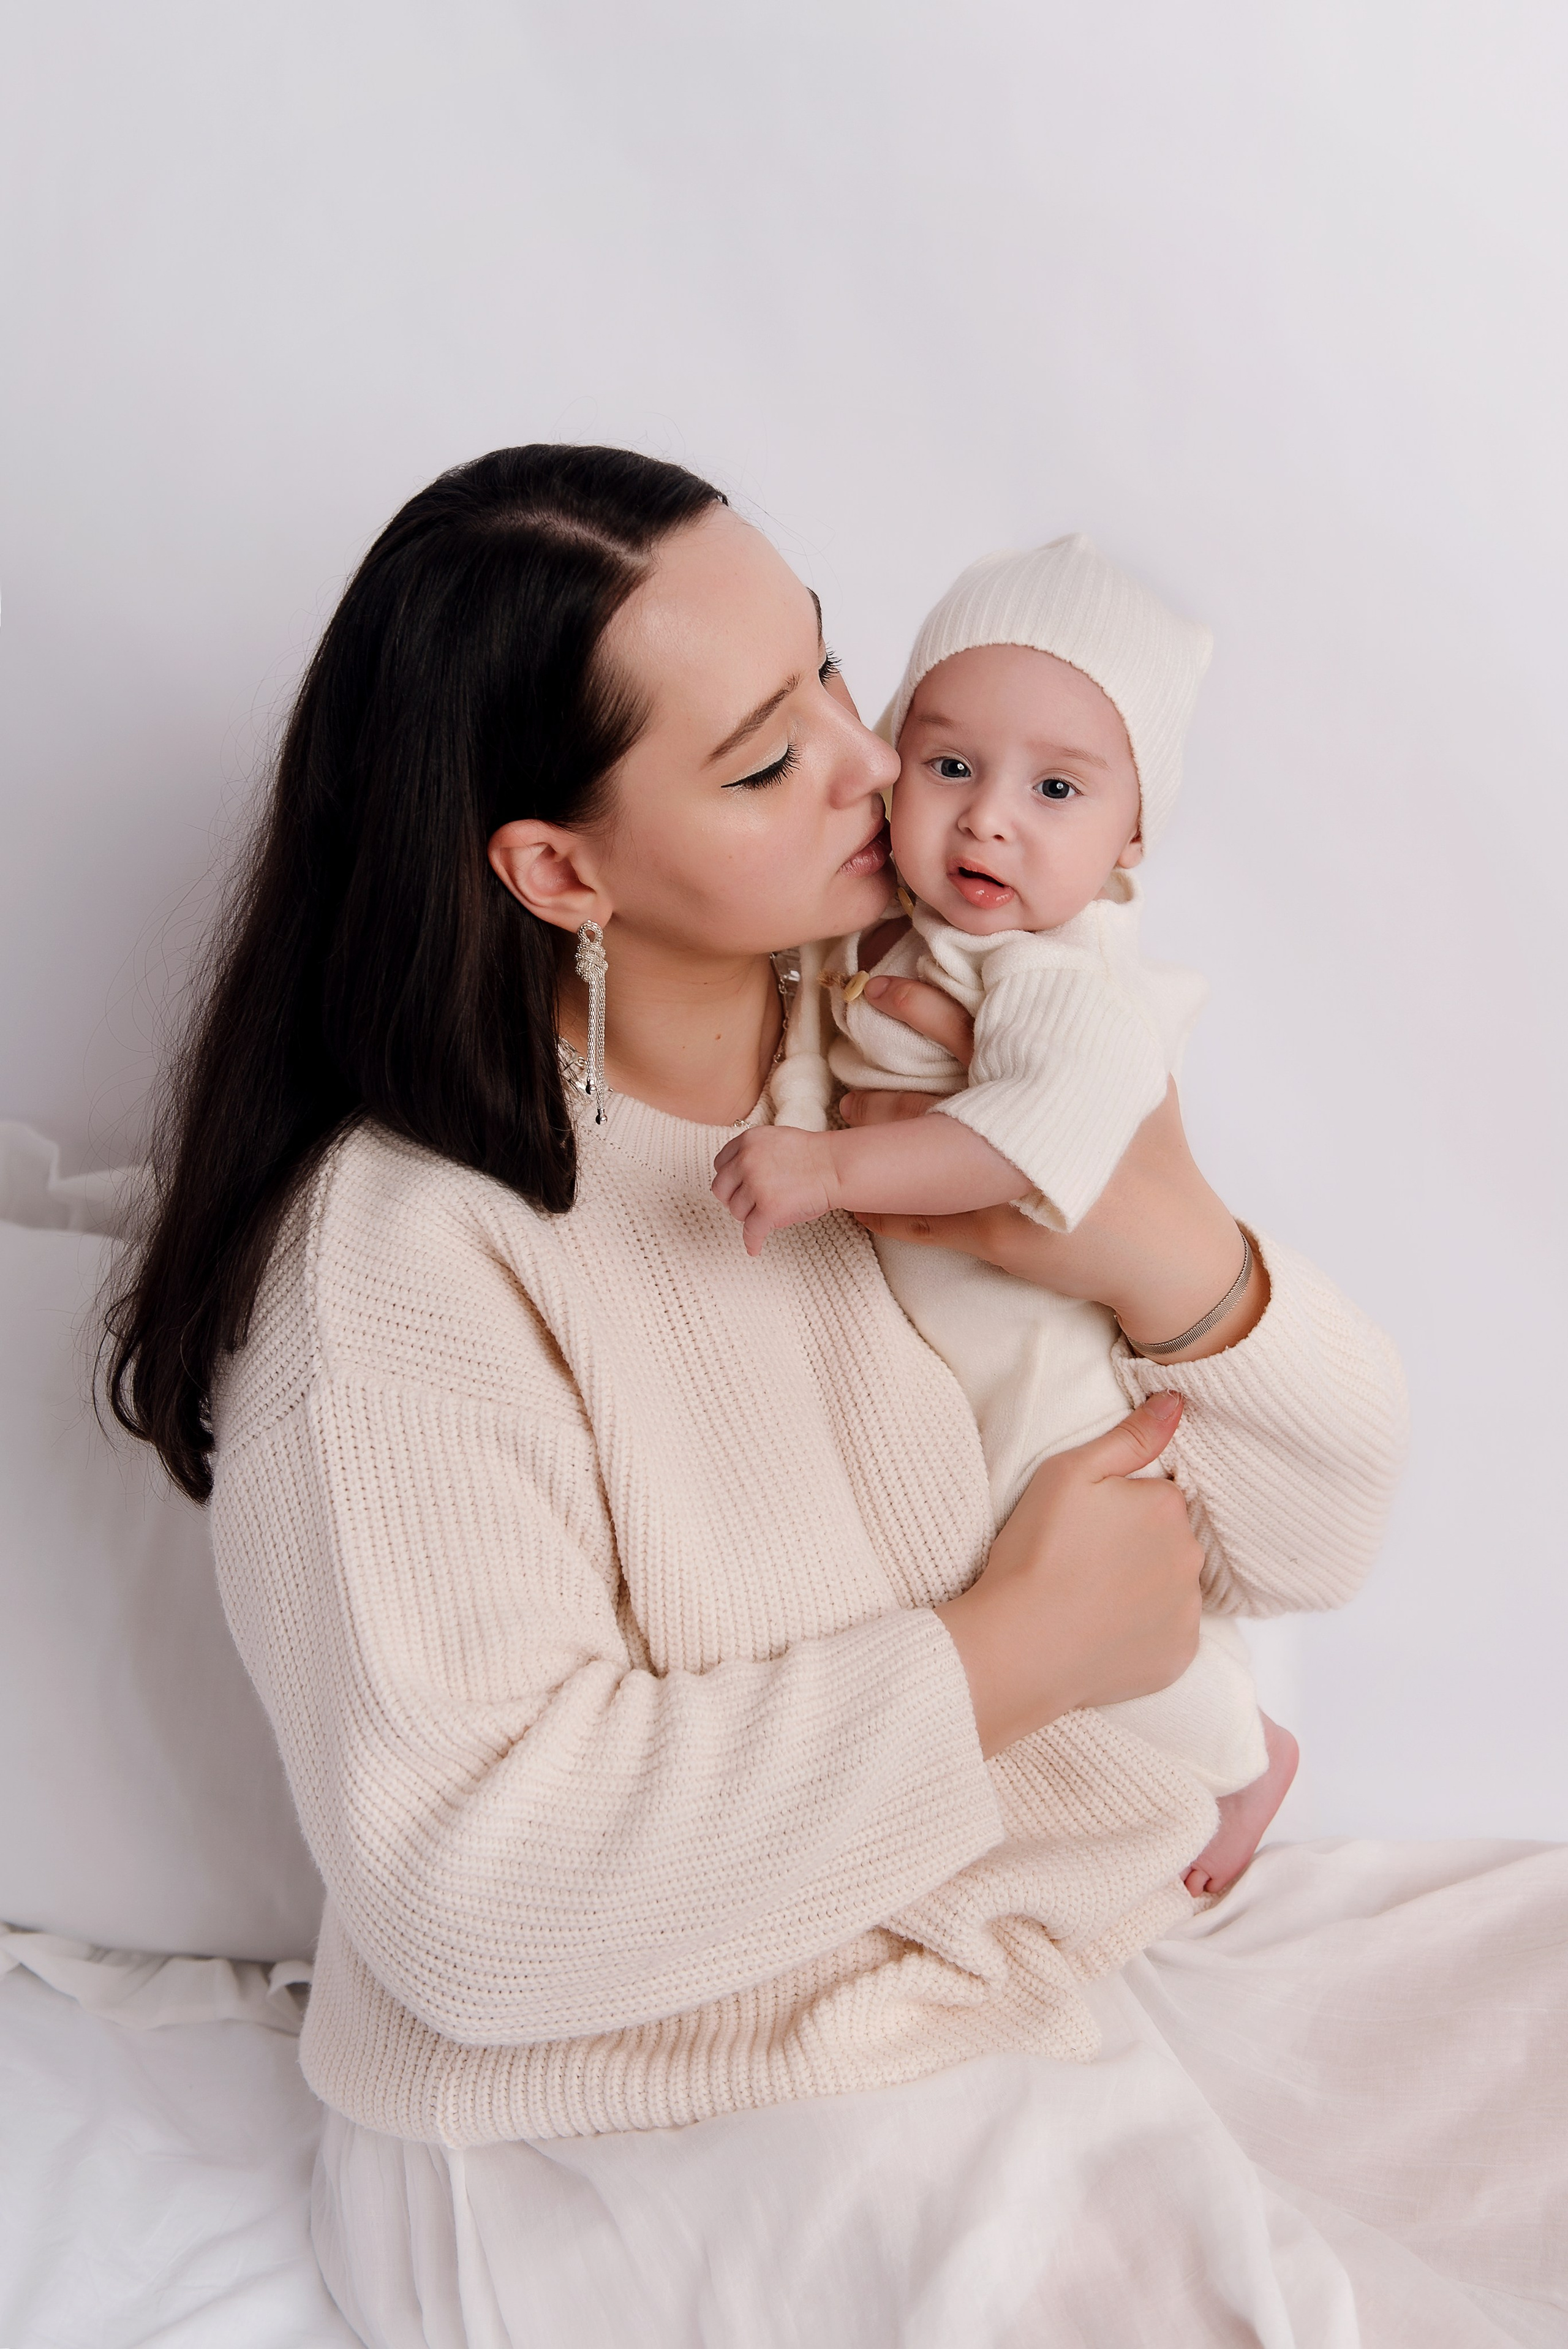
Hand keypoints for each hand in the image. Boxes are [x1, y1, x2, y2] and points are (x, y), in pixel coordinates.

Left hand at [712, 1126, 838, 1256]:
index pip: (719, 1164)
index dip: (729, 1178)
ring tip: (768, 1215)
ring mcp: (756, 1185)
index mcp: (747, 1141)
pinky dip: (752, 1242)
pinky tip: (754, 1248)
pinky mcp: (768, 1209)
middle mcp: (746, 1161)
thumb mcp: (775, 1141)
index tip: (736, 1187)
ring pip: (737, 1211)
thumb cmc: (814, 1156)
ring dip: (750, 1216)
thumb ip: (753, 1154)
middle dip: (733, 1198)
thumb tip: (736, 1180)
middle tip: (748, 1205)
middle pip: (721, 1189)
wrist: (837, 1166)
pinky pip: (751, 1232)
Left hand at [843, 976, 1265, 1361]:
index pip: (965, 1029)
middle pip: (921, 1101)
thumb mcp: (1142, 1081)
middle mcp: (1012, 1131)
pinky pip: (922, 1225)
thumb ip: (1106, 1032)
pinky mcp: (992, 1236)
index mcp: (1045, 1081)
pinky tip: (859, 1207)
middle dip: (873, 1095)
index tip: (874, 987)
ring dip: (868, 1149)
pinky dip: (885, 1215)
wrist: (1173, 1253)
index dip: (915, 1005)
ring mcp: (996, 1187)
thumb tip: (1081, 975)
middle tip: (840, 1079)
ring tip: (845, 1133)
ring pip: (909, 1164)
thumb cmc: (1160, 1161)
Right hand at [936, 1393, 1203, 1757]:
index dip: (1121, 1507)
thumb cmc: (1036, 1552)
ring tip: (1090, 1598)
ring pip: (1171, 1586)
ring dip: (1144, 1588)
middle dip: (1138, 1545)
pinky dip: (1144, 1632)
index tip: (1085, 1526)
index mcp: (1168, 1507)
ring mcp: (1188, 1612)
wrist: (1018, 1647)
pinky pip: (1169, 1634)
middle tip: (1083, 1560)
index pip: (1159, 1494)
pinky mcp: (1179, 1656)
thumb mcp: (1069, 1473)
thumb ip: (1131, 1435)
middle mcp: (1191, 1558)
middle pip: (1170, 1540)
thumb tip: (1177, 1402)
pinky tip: (1103, 1631)